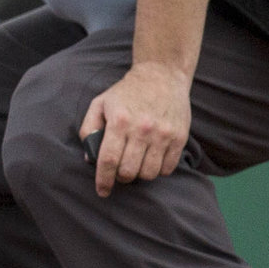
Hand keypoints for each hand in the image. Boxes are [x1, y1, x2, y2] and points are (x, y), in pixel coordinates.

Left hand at [80, 61, 193, 196]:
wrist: (161, 76)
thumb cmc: (126, 92)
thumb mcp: (99, 104)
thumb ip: (88, 129)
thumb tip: (89, 157)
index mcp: (120, 122)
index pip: (109, 160)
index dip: (103, 179)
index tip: (102, 191)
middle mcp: (142, 129)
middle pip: (129, 170)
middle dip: (121, 178)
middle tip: (119, 174)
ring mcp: (163, 134)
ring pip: (149, 173)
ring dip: (139, 175)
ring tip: (135, 166)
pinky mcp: (180, 137)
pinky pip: (168, 168)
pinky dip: (158, 171)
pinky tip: (151, 161)